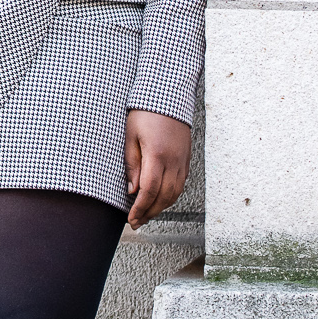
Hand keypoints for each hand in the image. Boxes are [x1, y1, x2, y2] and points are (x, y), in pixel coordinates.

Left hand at [125, 109, 190, 228]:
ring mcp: (183, 161)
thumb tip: (132, 190)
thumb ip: (132, 164)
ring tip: (146, 215)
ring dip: (161, 208)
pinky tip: (159, 200)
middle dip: (150, 213)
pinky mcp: (186, 159)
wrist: (168, 96)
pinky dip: (170, 197)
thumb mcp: (130, 135)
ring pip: (175, 193)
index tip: (131, 218)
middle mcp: (174, 161)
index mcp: (158, 155)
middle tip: (136, 222)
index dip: (140, 208)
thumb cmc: (145, 112)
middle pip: (164, 197)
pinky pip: (180, 185)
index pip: (150, 190)